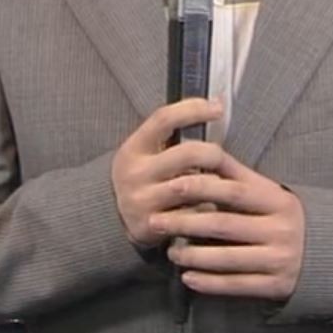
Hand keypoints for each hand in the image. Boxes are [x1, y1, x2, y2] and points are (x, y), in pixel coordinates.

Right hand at [111, 98, 227, 247]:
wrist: (109, 218)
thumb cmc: (140, 177)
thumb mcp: (144, 151)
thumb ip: (170, 133)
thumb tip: (211, 107)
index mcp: (134, 148)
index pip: (164, 119)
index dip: (193, 109)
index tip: (217, 108)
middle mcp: (136, 173)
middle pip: (188, 153)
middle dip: (213, 154)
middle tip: (222, 158)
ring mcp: (144, 201)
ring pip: (194, 186)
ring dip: (216, 183)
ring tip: (223, 183)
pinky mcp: (155, 226)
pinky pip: (194, 214)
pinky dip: (209, 209)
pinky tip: (215, 206)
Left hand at [157, 154, 303, 300]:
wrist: (328, 252)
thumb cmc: (283, 216)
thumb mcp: (268, 191)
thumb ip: (236, 174)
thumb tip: (201, 151)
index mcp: (277, 201)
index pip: (234, 192)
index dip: (201, 188)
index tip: (172, 186)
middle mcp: (281, 230)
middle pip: (224, 226)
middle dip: (185, 223)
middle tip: (156, 221)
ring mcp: (280, 260)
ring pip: (227, 259)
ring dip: (193, 256)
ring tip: (170, 252)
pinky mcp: (276, 286)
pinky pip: (236, 285)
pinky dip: (209, 283)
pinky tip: (188, 277)